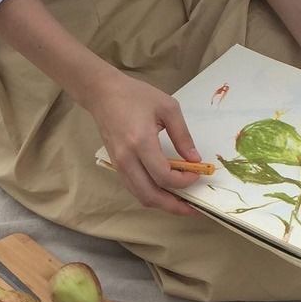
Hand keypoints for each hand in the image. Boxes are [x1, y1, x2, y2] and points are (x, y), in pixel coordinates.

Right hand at [83, 70, 200, 215]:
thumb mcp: (167, 108)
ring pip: (141, 196)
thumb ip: (182, 136)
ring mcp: (119, 165)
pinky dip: (151, 195)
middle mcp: (128, 159)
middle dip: (174, 206)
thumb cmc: (135, 96)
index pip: (164, 176)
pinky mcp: (116, 166)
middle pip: (151, 195)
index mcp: (141, 142)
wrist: (103, 94)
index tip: (197, 174)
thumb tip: (195, 160)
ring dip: (162, 204)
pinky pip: (134, 189)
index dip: (184, 181)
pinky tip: (165, 191)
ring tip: (181, 202)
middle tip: (193, 207)